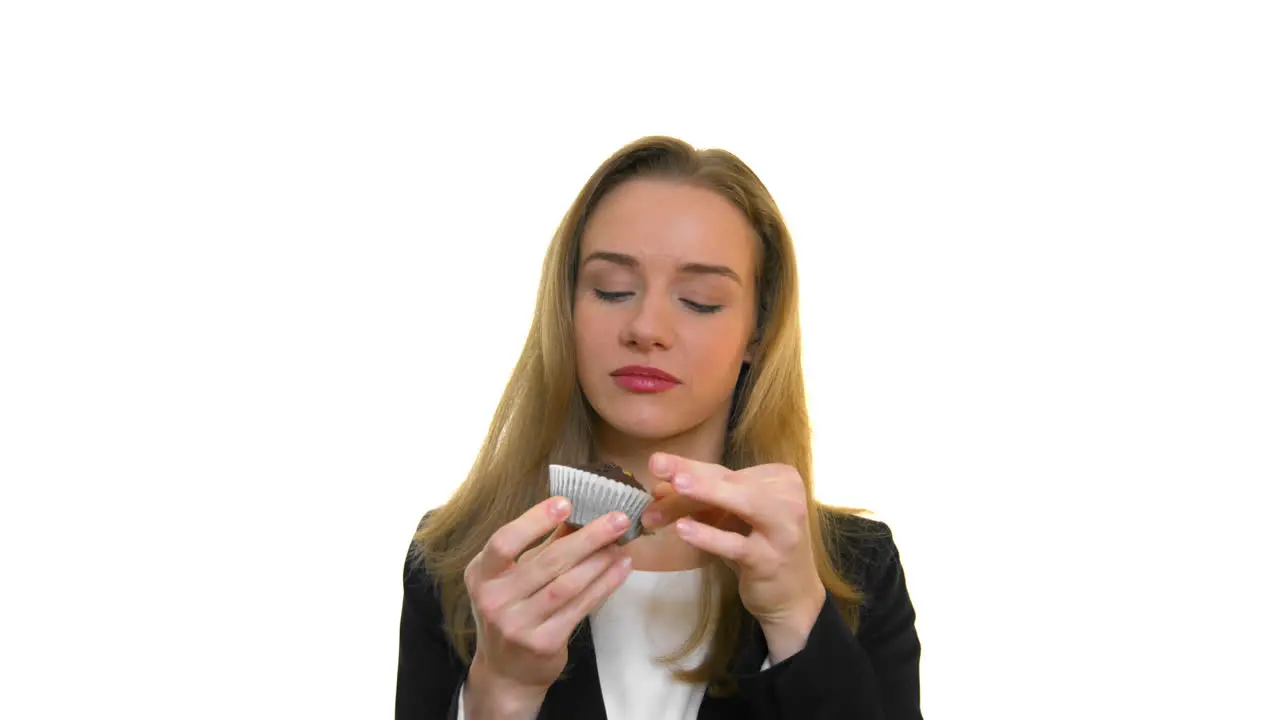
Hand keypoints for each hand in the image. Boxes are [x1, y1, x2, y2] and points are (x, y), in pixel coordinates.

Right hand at [463, 498, 633, 711]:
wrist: (506, 672)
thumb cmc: (512, 611)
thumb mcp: (513, 577)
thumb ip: (541, 546)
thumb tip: (578, 511)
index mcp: (481, 575)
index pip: (504, 542)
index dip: (534, 520)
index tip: (565, 502)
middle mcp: (494, 600)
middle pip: (546, 562)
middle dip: (588, 537)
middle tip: (617, 518)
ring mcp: (517, 625)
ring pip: (567, 585)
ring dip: (600, 561)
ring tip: (621, 543)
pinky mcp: (542, 643)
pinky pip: (580, 607)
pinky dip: (604, 585)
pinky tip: (621, 568)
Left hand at [641, 454, 826, 659]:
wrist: (793, 597)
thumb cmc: (759, 549)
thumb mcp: (733, 519)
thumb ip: (704, 501)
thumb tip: (659, 486)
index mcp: (780, 480)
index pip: (726, 472)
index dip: (690, 468)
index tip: (656, 464)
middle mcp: (787, 498)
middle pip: (730, 483)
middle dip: (690, 475)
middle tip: (656, 464)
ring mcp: (783, 530)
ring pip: (742, 503)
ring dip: (707, 492)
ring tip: (675, 485)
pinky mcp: (771, 560)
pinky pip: (737, 544)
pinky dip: (710, 535)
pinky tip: (683, 530)